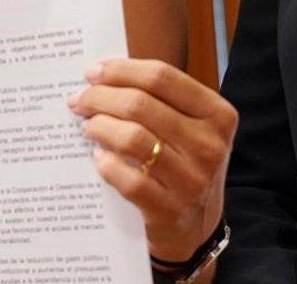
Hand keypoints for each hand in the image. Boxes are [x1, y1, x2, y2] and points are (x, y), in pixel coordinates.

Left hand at [68, 58, 236, 260]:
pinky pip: (126, 178)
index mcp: (217, 115)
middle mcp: (210, 146)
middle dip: (99, 97)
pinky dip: (105, 164)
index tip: (92, 72)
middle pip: (140, 104)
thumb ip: (155, 99)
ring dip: (98, 127)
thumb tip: (99, 75)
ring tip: (87, 126)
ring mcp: (193, 180)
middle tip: (78, 100)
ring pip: (131, 137)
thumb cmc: (181, 162)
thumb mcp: (186, 127)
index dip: (120, 70)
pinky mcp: (170, 209)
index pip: (161, 77)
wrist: (195, 226)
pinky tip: (99, 158)